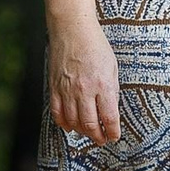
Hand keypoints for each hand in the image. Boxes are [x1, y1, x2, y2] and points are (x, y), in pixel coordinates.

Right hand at [47, 12, 121, 143]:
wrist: (72, 30)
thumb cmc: (95, 46)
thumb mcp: (112, 67)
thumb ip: (111, 90)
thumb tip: (111, 110)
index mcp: (103, 85)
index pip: (109, 118)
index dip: (113, 132)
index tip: (114, 136)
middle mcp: (85, 90)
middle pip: (90, 124)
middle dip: (98, 136)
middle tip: (102, 140)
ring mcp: (67, 90)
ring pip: (73, 122)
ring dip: (82, 132)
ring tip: (88, 134)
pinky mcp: (55, 87)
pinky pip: (57, 112)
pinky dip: (63, 123)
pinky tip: (70, 126)